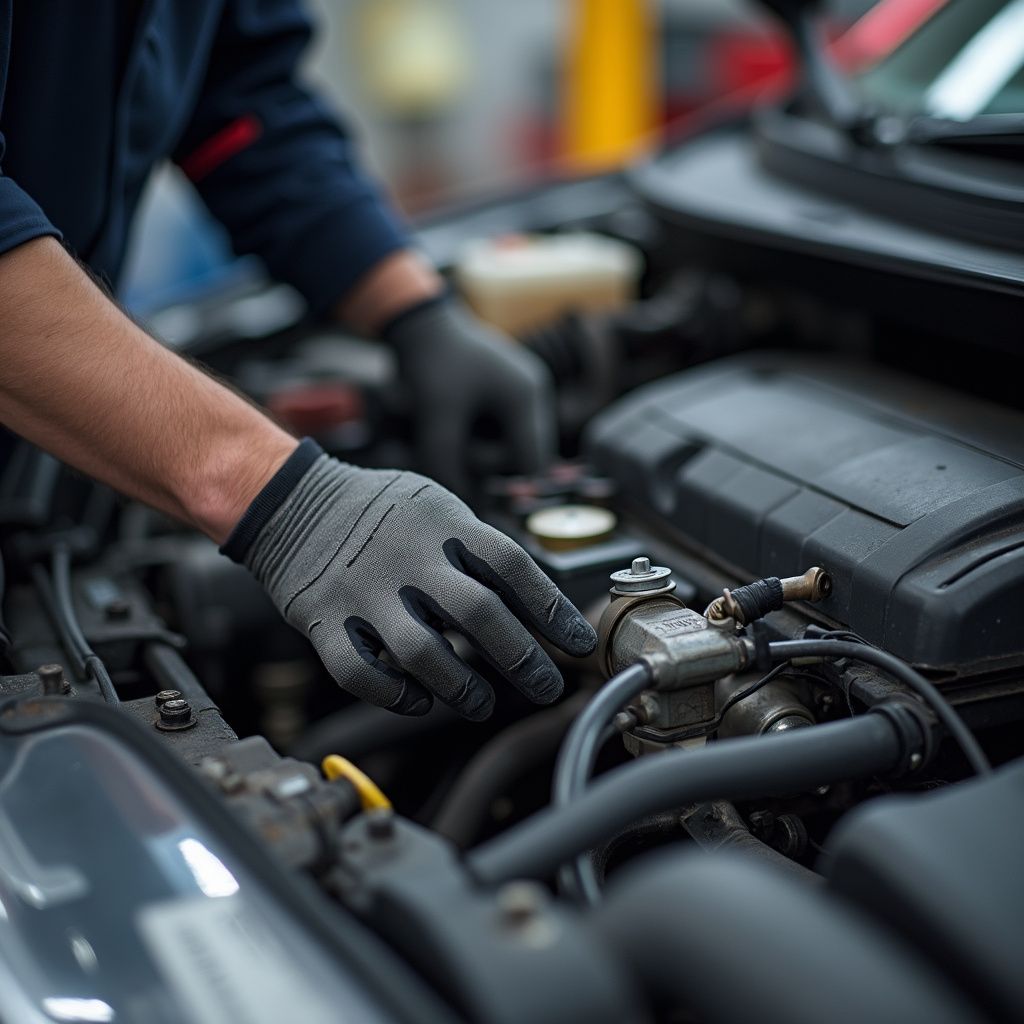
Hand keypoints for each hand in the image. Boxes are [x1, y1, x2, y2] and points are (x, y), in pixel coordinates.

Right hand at [243, 454, 596, 718]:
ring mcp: (363, 590)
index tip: (579, 643)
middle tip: (546, 687)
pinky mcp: (324, 620)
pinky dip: (395, 696)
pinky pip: (361, 673)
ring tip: (483, 704)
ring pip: (423, 653)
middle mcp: (407, 556)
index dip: (552, 609)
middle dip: (522, 659)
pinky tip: (419, 700)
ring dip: (463, 688)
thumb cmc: (381, 509)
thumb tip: (539, 602)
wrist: (292, 501)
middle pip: (478, 613)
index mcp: (442, 523)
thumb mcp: (437, 505)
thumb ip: (479, 548)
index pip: (512, 566)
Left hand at [385, 299, 555, 494]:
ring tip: (446, 429)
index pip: (532, 463)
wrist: (421, 322)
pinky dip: (477, 436)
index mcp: (525, 398)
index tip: (481, 490)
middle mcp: (533, 394)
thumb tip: (461, 499)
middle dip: (486, 460)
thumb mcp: (435, 417)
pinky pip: (500, 431)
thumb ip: (448, 462)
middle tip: (452, 447)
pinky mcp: (507, 393)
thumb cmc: (431, 364)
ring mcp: (522, 392)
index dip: (510, 486)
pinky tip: (454, 424)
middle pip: (522, 456)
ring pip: (510, 445)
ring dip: (479, 448)